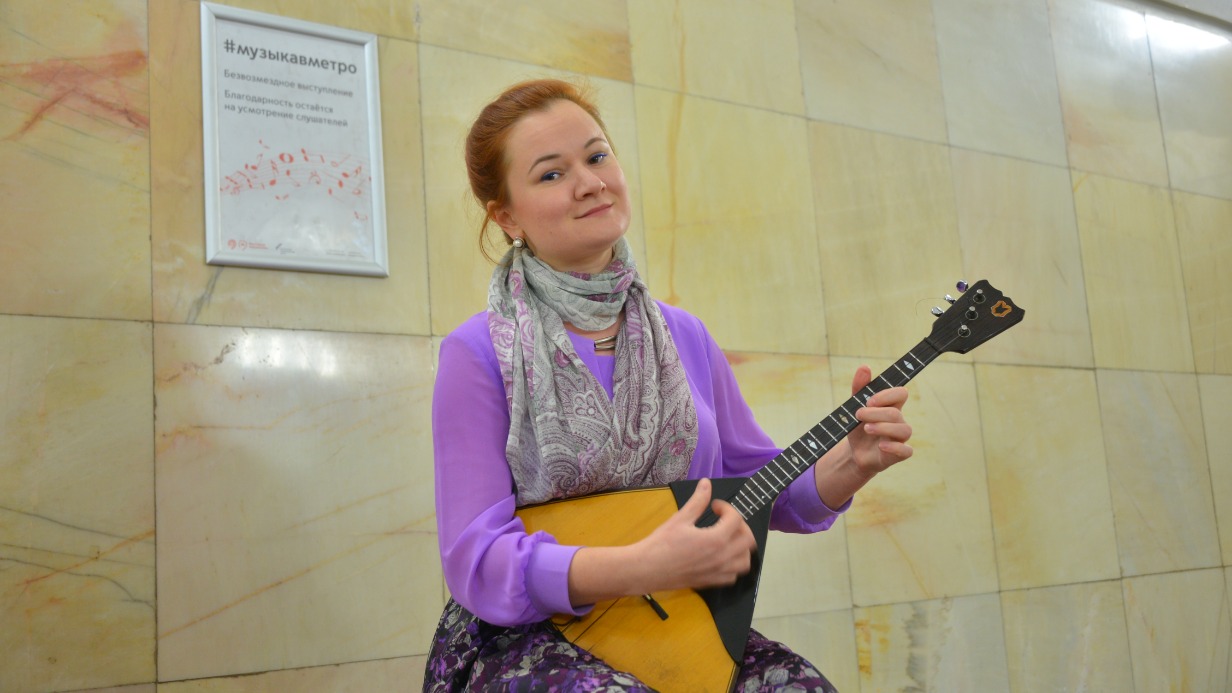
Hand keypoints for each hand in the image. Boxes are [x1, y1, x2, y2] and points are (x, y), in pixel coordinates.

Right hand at [635, 478, 756, 591]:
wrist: (648, 569)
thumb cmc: (662, 543)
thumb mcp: (680, 518)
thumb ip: (698, 501)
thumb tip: (706, 483)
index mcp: (716, 540)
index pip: (736, 519)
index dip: (726, 507)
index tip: (714, 506)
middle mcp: (722, 558)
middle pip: (748, 540)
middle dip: (740, 526)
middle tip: (725, 520)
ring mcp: (718, 572)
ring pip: (745, 561)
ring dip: (741, 547)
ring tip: (727, 538)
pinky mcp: (711, 582)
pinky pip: (733, 575)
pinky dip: (733, 565)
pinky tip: (720, 556)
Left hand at [846, 365, 912, 477]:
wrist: (854, 453)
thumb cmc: (858, 428)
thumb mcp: (854, 407)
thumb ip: (859, 388)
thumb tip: (865, 366)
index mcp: (890, 407)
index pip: (901, 394)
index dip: (887, 395)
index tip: (869, 400)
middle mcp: (898, 421)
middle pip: (896, 413)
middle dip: (875, 413)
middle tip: (858, 415)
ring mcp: (899, 438)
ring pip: (904, 430)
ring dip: (883, 428)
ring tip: (866, 428)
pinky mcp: (898, 455)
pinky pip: (907, 451)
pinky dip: (895, 448)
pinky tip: (880, 446)